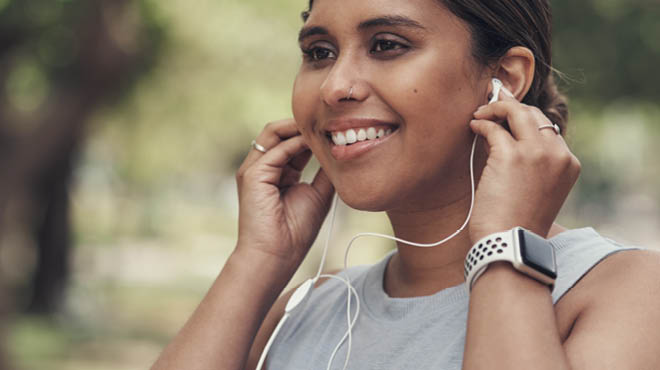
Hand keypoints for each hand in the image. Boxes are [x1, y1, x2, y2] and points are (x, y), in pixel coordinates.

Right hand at [235, 119, 334, 270]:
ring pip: (273, 133)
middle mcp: (264, 168)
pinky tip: (313, 145)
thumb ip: (326, 173)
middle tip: (329, 123)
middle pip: (280, 132)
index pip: (293, 142)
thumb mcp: (318, 195)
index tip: (336, 130)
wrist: (276, 256)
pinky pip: (275, 150)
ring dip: (298, 128)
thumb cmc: (295, 232)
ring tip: (321, 128)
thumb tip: (342, 152)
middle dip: (303, 125)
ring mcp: (254, 169)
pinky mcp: (251, 175)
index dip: (312, 135)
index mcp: (279, 173)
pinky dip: (295, 144)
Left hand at [468, 92, 580, 241]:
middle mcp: (558, 154)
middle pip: (534, 115)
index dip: (524, 120)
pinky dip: (481, 123)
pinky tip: (473, 126)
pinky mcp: (511, 156)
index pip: (548, 128)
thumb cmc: (517, 223)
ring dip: (495, 108)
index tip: (508, 114)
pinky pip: (494, 127)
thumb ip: (532, 164)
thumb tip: (503, 136)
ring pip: (516, 112)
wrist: (510, 244)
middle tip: (491, 105)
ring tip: (479, 114)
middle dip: (510, 107)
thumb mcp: (538, 190)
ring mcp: (536, 153)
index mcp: (569, 163)